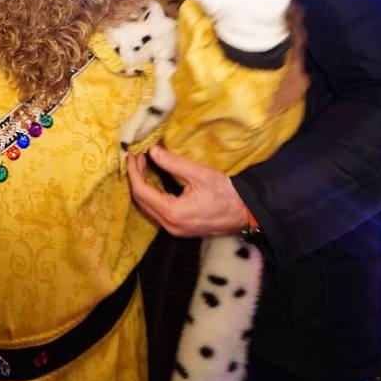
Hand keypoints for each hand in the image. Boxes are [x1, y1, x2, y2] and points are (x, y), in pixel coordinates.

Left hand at [127, 145, 250, 236]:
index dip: (134, 171)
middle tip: (137, 157)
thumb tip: (153, 151)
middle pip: (141, 201)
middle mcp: (170, 225)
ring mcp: (174, 229)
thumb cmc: (226, 193)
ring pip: (147, 207)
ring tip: (143, 165)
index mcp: (173, 213)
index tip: (134, 154)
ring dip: (142, 186)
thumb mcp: (200, 174)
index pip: (142, 191)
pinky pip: (157, 211)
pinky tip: (154, 180)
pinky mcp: (179, 228)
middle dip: (136, 177)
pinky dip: (151, 195)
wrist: (246, 213)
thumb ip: (174, 163)